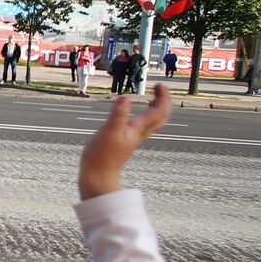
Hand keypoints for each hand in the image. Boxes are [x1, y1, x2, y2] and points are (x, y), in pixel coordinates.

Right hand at [78, 83, 171, 199]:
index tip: (158, 85)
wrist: (97, 177)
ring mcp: (132, 139)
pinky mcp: (123, 142)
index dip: (162, 97)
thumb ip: (118, 114)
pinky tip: (131, 116)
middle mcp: (138, 134)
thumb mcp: (108, 131)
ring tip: (152, 99)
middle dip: (163, 102)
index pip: (159, 111)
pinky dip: (142, 118)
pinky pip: (140, 128)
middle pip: (160, 117)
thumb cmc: (101, 156)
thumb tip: (127, 97)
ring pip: (152, 123)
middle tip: (158, 89)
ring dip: (155, 110)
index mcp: (138, 129)